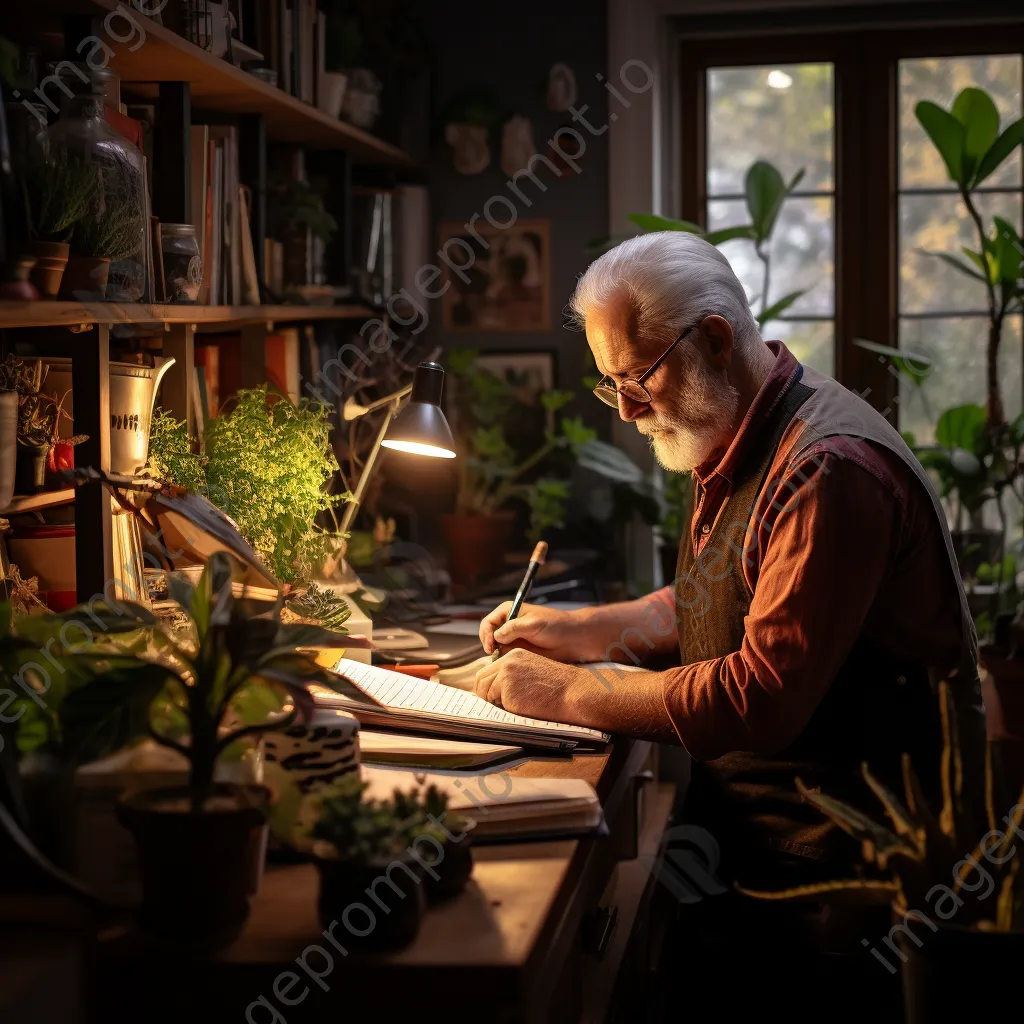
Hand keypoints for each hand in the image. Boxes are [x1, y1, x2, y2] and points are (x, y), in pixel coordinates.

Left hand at [475, 648, 678, 740]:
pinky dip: (507, 712)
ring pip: (488, 695)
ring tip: (516, 708)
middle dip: (483, 695)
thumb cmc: (558, 686)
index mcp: (514, 656)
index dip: (484, 685)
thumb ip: (514, 675)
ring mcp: (506, 677)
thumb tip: (494, 691)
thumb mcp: (534, 672)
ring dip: (497, 704)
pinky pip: (499, 706)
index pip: (488, 670)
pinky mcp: (508, 692)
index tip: (486, 697)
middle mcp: (507, 662)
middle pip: (481, 681)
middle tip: (490, 707)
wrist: (574, 691)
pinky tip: (522, 710)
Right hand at [478, 601, 600, 661]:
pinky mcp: (519, 651)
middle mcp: (508, 624)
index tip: (491, 646)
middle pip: (488, 636)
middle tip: (495, 655)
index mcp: (509, 611)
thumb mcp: (534, 623)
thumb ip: (513, 628)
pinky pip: (505, 657)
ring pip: (496, 648)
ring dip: (496, 655)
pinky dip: (504, 661)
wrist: (572, 639)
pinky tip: (509, 664)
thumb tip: (496, 636)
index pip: (488, 622)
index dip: (486, 634)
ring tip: (503, 661)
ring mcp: (513, 638)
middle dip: (489, 646)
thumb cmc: (555, 625)